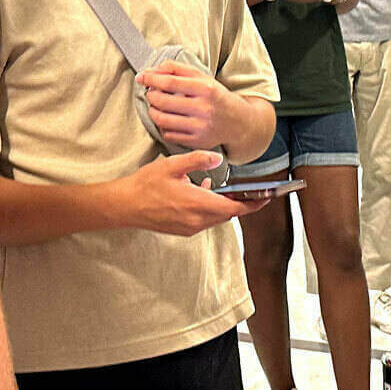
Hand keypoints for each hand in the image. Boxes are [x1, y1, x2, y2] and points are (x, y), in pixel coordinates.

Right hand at [121, 152, 264, 235]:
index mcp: (198, 204)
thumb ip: (197, 160)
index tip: (266, 197)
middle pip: (228, 214)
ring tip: (222, 189)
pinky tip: (200, 193)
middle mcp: (197, 220)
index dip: (253, 204)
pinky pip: (204, 220)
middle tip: (248, 192)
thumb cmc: (145, 185)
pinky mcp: (182, 230)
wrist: (125, 206)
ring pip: (216, 218)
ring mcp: (189, 227)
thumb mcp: (172, 165)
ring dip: (222, 205)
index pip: (234, 208)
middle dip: (240, 203)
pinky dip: (209, 209)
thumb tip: (218, 159)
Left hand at [139, 61, 239, 150]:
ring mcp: (200, 127)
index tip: (141, 77)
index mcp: (205, 89)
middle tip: (151, 93)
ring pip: (162, 120)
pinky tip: (166, 120)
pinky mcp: (196, 142)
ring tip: (155, 106)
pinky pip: (168, 134)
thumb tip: (151, 70)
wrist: (238, 123)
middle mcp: (203, 108)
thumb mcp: (202, 78)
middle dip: (151, 95)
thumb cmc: (216, 97)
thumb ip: (177, 70)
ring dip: (152, 111)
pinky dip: (162, 126)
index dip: (151, 79)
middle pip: (163, 101)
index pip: (170, 82)